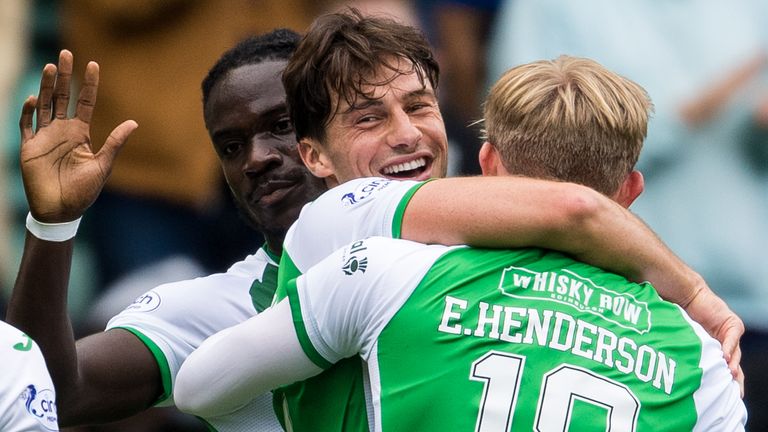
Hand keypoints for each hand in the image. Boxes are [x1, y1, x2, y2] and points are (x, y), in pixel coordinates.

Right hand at [19, 49, 137, 222]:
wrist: (61, 211)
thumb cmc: (83, 192)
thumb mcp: (103, 165)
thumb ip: (115, 143)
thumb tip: (134, 122)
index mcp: (80, 134)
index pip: (85, 102)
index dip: (88, 84)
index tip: (93, 64)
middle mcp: (61, 131)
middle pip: (61, 96)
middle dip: (63, 76)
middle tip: (65, 53)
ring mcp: (44, 137)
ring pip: (43, 104)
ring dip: (45, 86)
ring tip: (50, 66)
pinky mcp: (29, 148)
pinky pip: (27, 125)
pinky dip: (29, 112)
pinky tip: (34, 99)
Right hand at [683, 285, 744, 394]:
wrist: (681, 293)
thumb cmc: (674, 314)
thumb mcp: (679, 338)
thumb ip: (683, 351)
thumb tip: (672, 375)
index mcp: (710, 347)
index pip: (720, 368)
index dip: (722, 382)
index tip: (723, 398)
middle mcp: (722, 342)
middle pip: (733, 365)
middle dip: (734, 380)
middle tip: (735, 395)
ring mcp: (729, 333)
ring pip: (735, 354)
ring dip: (731, 366)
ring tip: (728, 376)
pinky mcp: (732, 324)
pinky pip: (732, 338)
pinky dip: (729, 348)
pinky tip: (724, 358)